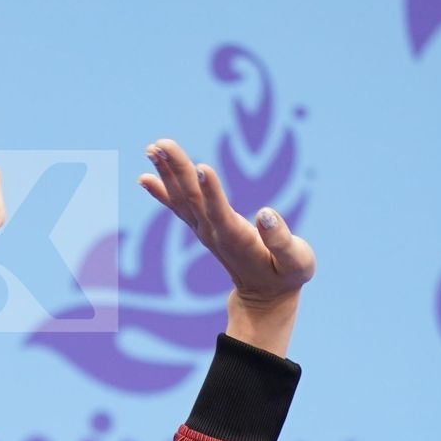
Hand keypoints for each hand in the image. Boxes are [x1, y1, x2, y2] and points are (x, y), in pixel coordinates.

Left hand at [136, 137, 315, 310]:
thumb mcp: (296, 262)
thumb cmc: (286, 275)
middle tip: (162, 144)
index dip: (211, 192)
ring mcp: (205, 231)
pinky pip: (179, 208)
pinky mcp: (203, 228)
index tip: (201, 167)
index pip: (220, 213)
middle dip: (178, 169)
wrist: (265, 296)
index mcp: (237, 239)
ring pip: (182, 199)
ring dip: (166, 173)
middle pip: (193, 199)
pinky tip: (144, 177)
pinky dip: (161, 192)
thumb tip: (266, 213)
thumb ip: (281, 240)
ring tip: (151, 148)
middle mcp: (214, 233)